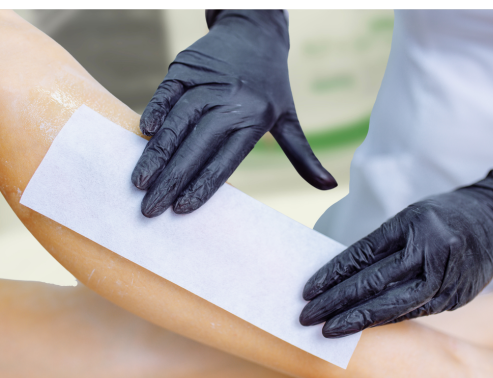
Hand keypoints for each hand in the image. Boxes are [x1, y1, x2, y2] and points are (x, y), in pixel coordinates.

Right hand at [132, 10, 335, 217]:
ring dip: (156, 154)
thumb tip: (330, 187)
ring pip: (178, 122)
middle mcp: (230, 102)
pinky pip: (166, 93)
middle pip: (197, 147)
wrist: (255, 31)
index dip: (202, 185)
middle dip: (171, 180)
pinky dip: (155, 111)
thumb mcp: (290, 117)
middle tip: (149, 209)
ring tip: (139, 182)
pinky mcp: (185, 68)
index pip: (224, 160)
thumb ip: (303, 156)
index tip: (182, 209)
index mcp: (254, 119)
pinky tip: (143, 134)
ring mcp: (206, 83)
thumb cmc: (272, 84)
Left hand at [300, 159, 492, 337]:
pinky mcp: (456, 297)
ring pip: (393, 305)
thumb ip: (379, 245)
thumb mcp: (408, 218)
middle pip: (374, 282)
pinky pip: (413, 313)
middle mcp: (429, 250)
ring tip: (328, 330)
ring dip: (357, 321)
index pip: (362, 254)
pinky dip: (386, 321)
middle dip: (336, 303)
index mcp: (411, 224)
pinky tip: (363, 328)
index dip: (332, 275)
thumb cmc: (440, 216)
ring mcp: (445, 277)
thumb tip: (340, 275)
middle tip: (307, 317)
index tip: (307, 291)